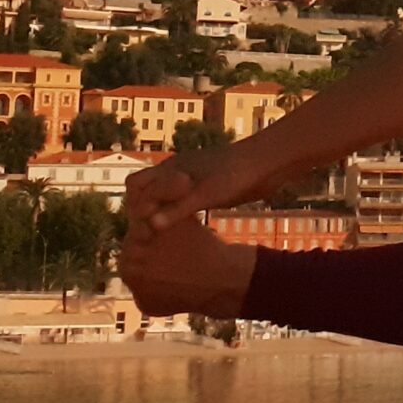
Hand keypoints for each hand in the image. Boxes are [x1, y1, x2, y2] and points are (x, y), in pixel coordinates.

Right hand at [123, 135, 270, 245]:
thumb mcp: (205, 194)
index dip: (135, 206)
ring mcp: (190, 180)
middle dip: (142, 211)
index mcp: (171, 169)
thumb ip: (177, 210)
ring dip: (160, 214)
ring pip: (163, 197)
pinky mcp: (205, 189)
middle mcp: (176, 172)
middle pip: (144, 191)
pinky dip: (176, 216)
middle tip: (150, 236)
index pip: (135, 186)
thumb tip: (149, 226)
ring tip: (161, 240)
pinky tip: (184, 234)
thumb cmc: (236, 174)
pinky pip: (180, 203)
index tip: (146, 230)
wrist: (268, 162)